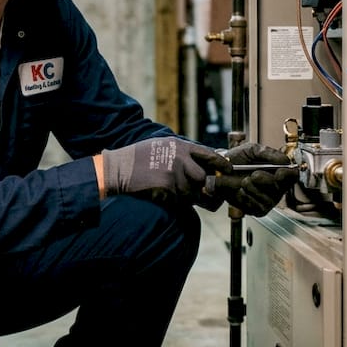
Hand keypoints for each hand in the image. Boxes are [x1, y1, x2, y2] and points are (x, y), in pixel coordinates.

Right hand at [101, 136, 230, 204]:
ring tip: (173, 190)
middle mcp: (180, 158)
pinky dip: (176, 201)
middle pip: (204, 177)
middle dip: (203, 186)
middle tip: (201, 191)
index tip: (227, 170)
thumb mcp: (162, 145)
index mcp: (180, 146)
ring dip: (187, 196)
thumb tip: (203, 161)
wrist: (119, 169)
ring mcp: (174, 174)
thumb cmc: (139, 158)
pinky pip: (181, 200)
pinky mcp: (168, 189)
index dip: (221, 164)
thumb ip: (183, 152)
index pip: (209, 154)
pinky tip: (165, 194)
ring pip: (192, 192)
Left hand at [213, 141, 297, 216]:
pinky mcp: (257, 209)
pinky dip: (246, 197)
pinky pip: (256, 206)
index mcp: (278, 172)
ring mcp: (268, 200)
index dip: (288, 175)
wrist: (219, 171)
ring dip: (253, 188)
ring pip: (268, 199)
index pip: (292, 176)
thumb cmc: (237, 160)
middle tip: (254, 174)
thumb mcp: (253, 150)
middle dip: (266, 180)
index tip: (280, 173)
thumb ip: (269, 153)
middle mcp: (276, 188)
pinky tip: (240, 190)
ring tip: (244, 181)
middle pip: (281, 188)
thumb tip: (284, 160)